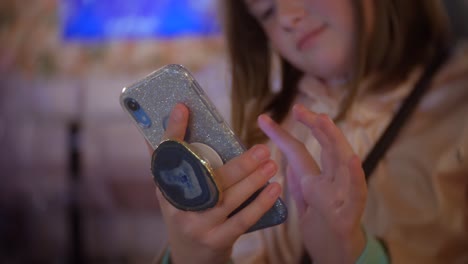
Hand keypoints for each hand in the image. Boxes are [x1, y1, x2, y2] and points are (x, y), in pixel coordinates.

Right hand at [154, 103, 281, 263]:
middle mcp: (178, 207)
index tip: (182, 108)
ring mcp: (198, 226)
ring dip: (253, 180)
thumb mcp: (170, 192)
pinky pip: (242, 220)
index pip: (167, 157)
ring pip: (228, 199)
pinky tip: (274, 188)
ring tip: (271, 163)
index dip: (174, 132)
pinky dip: (260, 203)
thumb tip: (153, 126)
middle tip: (261, 148)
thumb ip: (167, 162)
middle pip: (208, 180)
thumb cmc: (184, 214)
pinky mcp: (217, 240)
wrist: (190, 257)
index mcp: (166, 188)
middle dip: (238, 164)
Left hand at [258, 104, 366, 263]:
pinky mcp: (349, 216)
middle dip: (314, 127)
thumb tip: (287, 162)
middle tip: (299, 108)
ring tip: (322, 120)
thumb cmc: (322, 231)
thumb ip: (299, 183)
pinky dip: (354, 176)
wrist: (336, 258)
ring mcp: (341, 198)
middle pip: (325, 149)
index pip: (299, 152)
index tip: (262, 119)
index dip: (282, 134)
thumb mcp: (305, 205)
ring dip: (333, 141)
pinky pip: (355, 194)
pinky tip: (351, 158)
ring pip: (342, 164)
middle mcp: (331, 184)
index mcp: (316, 181)